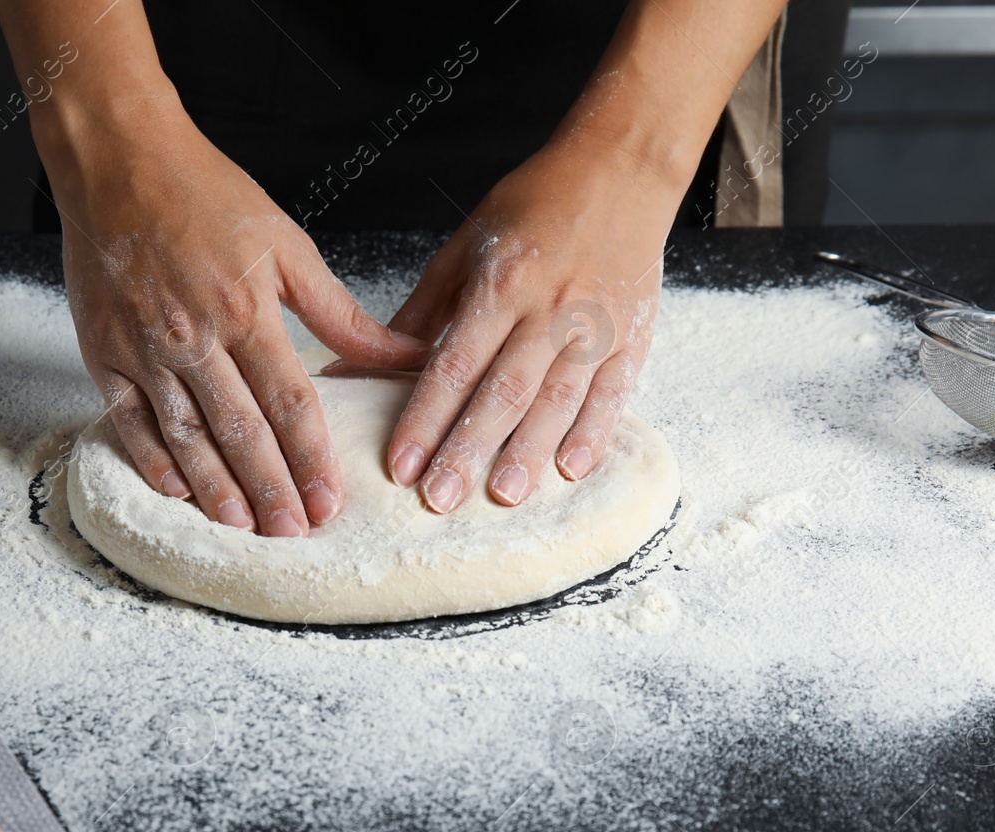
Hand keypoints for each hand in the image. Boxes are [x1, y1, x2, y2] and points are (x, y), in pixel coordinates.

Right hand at [42, 97, 423, 534]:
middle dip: (271, 491)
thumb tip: (404, 355)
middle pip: (241, 432)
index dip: (311, 459)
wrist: (116, 162)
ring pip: (187, 436)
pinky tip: (181, 494)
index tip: (330, 503)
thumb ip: (341, 315)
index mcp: (246, 311)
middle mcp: (194, 338)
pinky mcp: (104, 355)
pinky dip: (156, 462)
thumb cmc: (206, 195)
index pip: (290, 404)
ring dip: (217, 489)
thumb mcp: (287, 247)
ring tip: (244, 529)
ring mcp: (144, 350)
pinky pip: (132, 422)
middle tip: (294, 535)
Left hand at [328, 135, 678, 513]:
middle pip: (502, 390)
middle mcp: (548, 309)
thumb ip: (423, 309)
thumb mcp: (467, 246)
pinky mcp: (631, 337)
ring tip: (502, 497)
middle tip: (439, 500)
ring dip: (528, 452)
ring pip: (557, 399)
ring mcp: (594, 326)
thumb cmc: (536, 204)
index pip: (454, 363)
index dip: (425, 417)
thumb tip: (363, 360)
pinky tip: (571, 470)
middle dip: (468, 449)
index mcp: (500, 283)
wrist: (621, 169)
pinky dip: (593, 433)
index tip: (400, 464)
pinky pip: (612, 393)